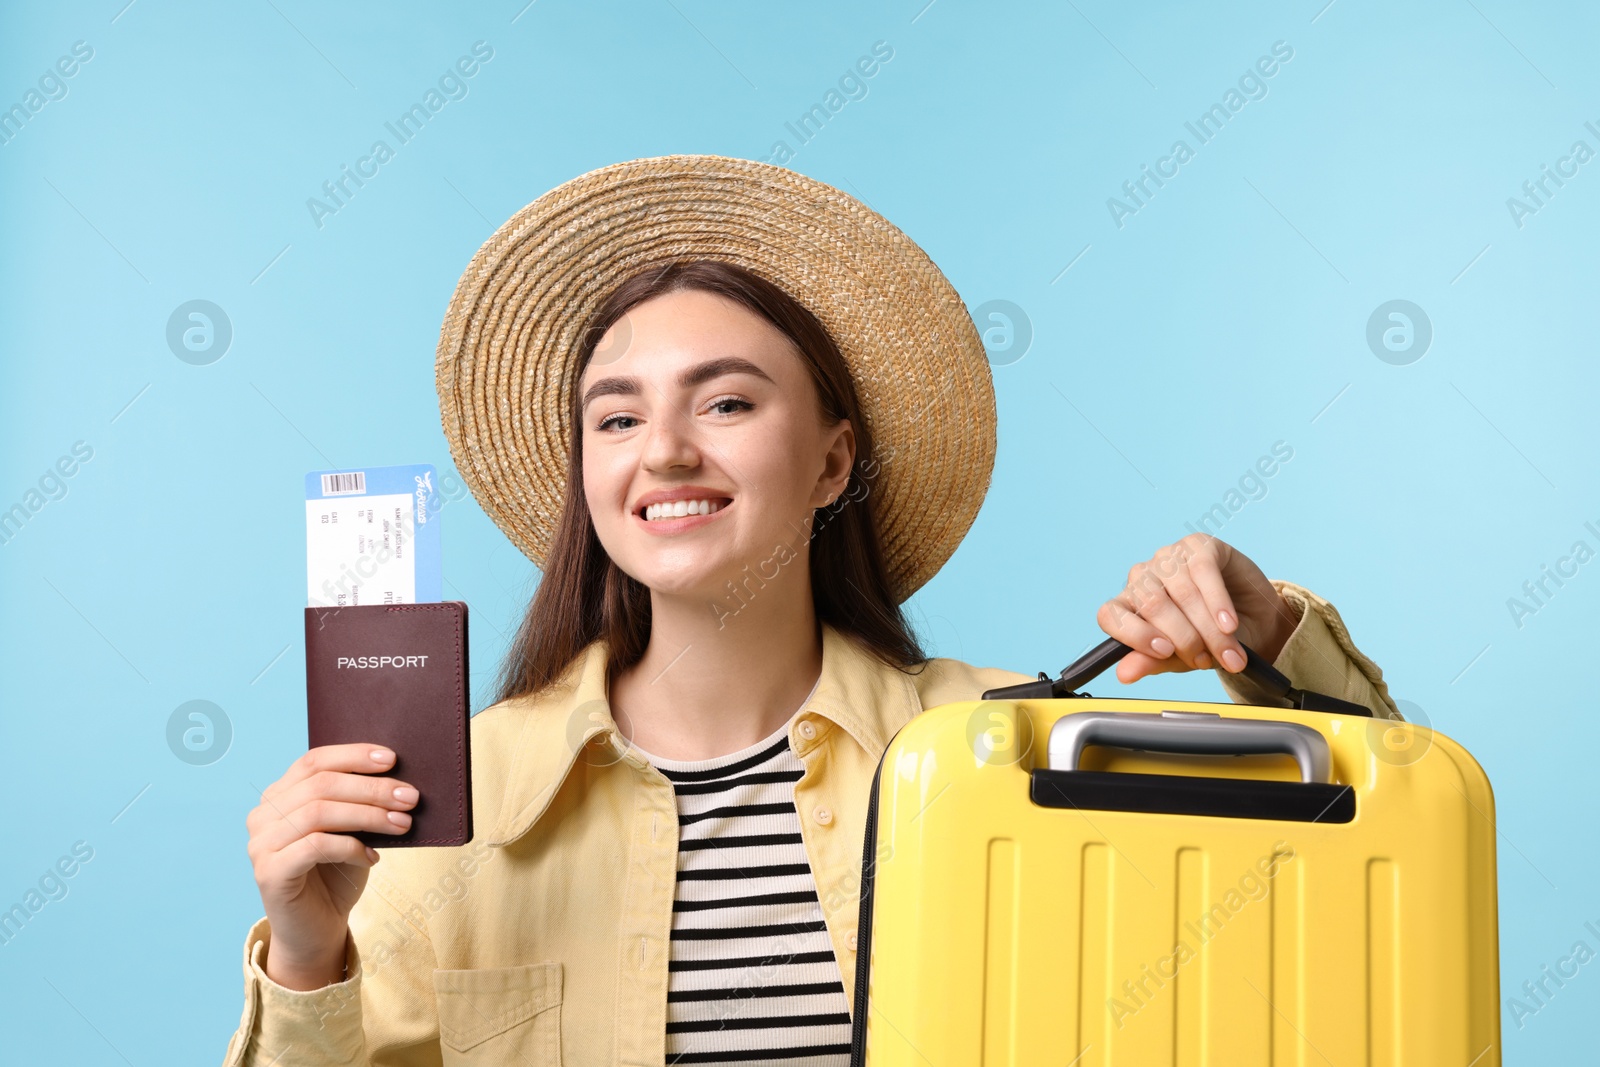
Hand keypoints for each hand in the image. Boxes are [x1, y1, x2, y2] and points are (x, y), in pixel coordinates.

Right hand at [245, 744, 418, 989]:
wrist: (316, 931)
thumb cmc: (337, 875)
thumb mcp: (352, 831)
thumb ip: (360, 803)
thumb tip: (399, 779)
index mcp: (279, 795)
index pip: (315, 761)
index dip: (354, 755)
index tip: (393, 758)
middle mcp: (263, 815)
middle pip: (321, 785)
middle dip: (372, 788)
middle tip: (411, 797)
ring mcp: (261, 844)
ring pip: (319, 812)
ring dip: (368, 815)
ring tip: (402, 824)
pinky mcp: (269, 872)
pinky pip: (315, 846)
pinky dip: (351, 847)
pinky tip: (372, 857)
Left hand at [1095, 533, 1299, 683]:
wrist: (1253, 624)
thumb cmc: (1208, 639)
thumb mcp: (1180, 658)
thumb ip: (1152, 662)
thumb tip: (1124, 674)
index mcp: (1128, 605)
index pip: (1110, 615)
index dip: (1134, 635)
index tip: (1165, 652)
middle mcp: (1143, 577)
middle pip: (1151, 604)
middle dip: (1183, 638)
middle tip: (1204, 660)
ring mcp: (1168, 557)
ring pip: (1181, 591)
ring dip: (1208, 628)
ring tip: (1227, 652)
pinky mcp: (1198, 545)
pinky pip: (1203, 571)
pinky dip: (1218, 602)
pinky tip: (1229, 623)